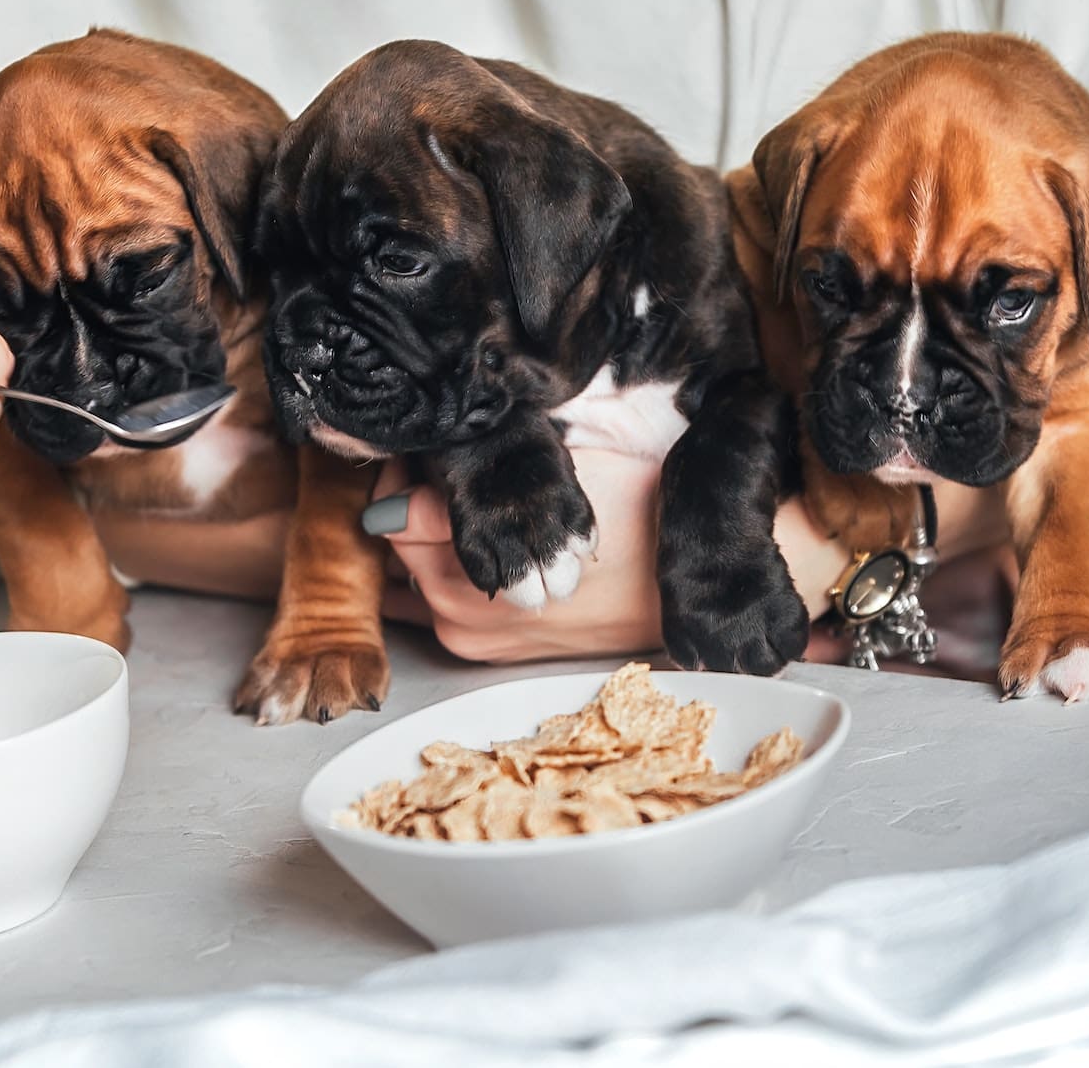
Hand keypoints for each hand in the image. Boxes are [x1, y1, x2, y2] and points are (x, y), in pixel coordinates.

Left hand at [373, 452, 855, 664]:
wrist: (699, 582)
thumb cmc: (643, 509)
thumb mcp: (563, 458)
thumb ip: (493, 453)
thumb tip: (434, 438)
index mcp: (468, 549)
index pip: (389, 503)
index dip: (408, 466)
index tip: (435, 444)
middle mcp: (454, 602)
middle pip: (392, 540)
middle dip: (413, 500)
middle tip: (458, 468)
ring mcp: (468, 633)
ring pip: (412, 572)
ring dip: (430, 539)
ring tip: (483, 507)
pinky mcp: (485, 650)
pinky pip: (439, 601)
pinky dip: (450, 571)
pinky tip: (492, 545)